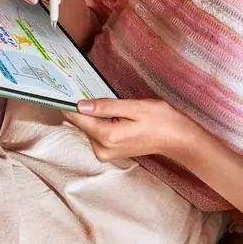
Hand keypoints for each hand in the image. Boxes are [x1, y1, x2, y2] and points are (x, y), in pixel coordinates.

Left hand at [62, 97, 201, 163]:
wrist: (176, 139)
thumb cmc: (160, 120)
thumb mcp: (134, 107)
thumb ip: (106, 106)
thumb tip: (80, 105)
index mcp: (107, 136)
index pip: (78, 119)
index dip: (70, 103)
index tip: (66, 90)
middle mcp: (102, 149)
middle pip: (82, 123)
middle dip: (87, 108)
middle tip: (101, 94)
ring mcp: (105, 153)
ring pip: (88, 128)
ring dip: (96, 115)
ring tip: (116, 107)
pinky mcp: (108, 152)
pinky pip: (96, 133)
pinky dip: (101, 122)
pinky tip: (116, 116)